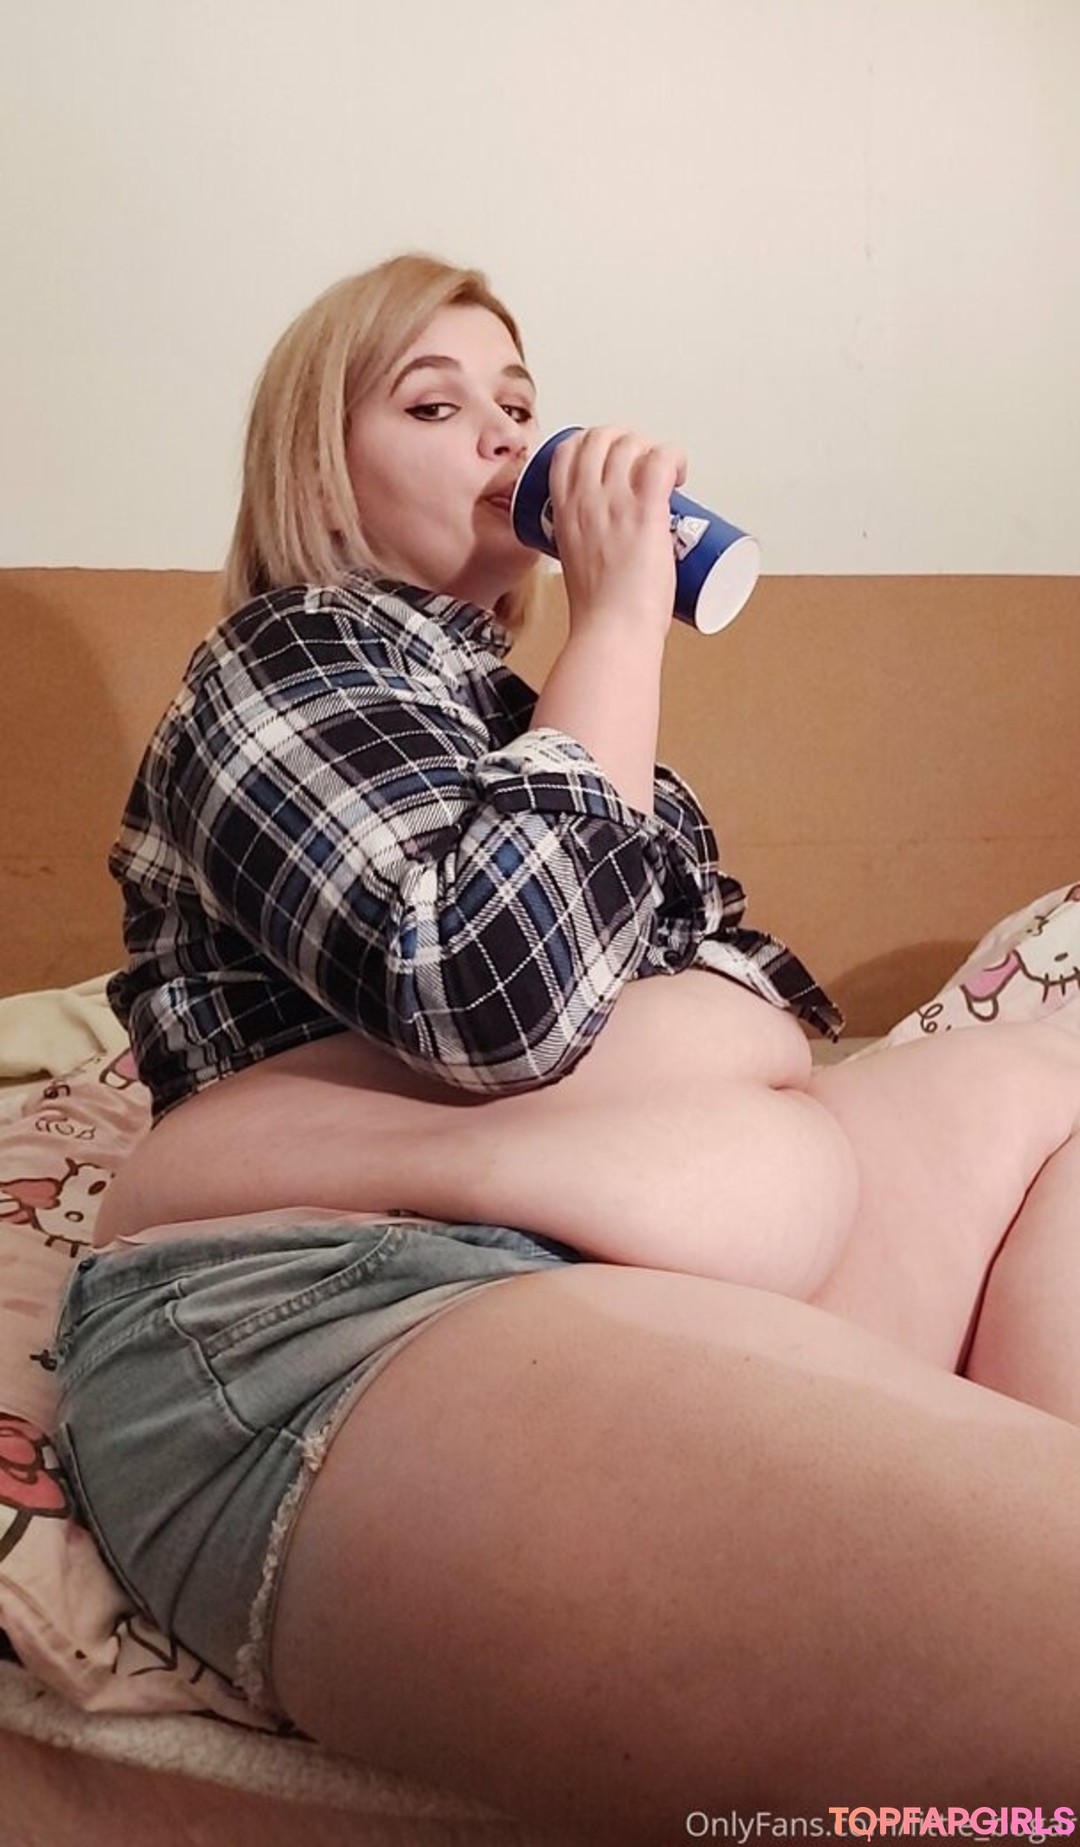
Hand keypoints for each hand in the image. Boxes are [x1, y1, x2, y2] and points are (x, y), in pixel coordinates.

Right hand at [547, 428, 686, 640]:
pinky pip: (661, 460)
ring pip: (632, 443)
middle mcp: (585, 499)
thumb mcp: (575, 563)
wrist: (611, 631)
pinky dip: (675, 457)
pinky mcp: (646, 512)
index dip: (591, 443)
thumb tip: (610, 541)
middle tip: (643, 462)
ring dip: (652, 448)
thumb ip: (586, 544)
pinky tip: (681, 473)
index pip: (567, 451)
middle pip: (600, 437)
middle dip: (626, 439)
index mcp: (562, 512)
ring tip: (666, 473)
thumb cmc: (598, 611)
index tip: (610, 457)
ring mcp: (615, 502)